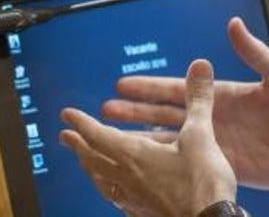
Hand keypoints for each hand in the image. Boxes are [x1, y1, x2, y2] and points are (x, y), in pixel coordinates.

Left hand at [60, 60, 236, 216]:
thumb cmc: (202, 184)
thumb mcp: (202, 136)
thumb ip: (198, 100)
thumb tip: (200, 65)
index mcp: (133, 155)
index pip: (97, 135)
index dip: (81, 122)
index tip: (67, 115)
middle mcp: (126, 177)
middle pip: (93, 159)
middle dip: (78, 145)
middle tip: (66, 137)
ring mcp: (133, 199)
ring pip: (102, 181)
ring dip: (91, 167)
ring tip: (86, 162)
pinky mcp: (144, 213)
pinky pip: (118, 199)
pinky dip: (110, 188)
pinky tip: (116, 191)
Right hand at [101, 17, 268, 189]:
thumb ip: (254, 53)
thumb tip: (234, 24)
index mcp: (222, 95)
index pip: (177, 89)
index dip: (150, 86)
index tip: (123, 83)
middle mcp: (212, 118)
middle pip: (164, 112)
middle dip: (135, 109)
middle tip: (106, 107)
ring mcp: (214, 143)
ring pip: (169, 138)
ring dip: (142, 134)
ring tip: (115, 132)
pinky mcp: (221, 166)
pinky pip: (186, 163)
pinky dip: (164, 161)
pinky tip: (144, 160)